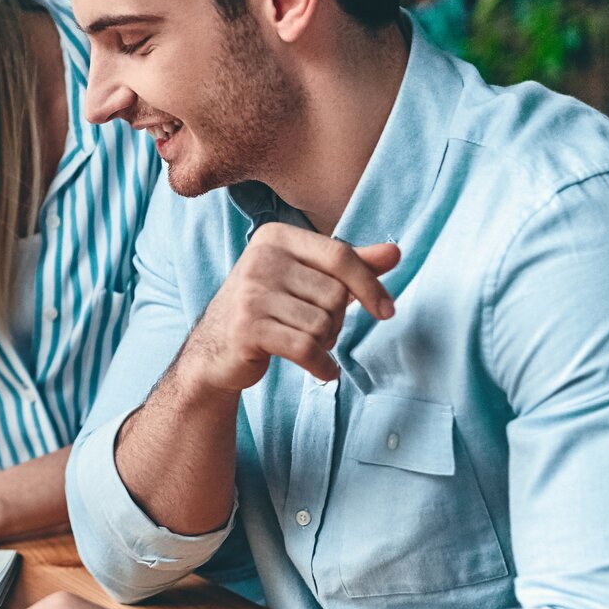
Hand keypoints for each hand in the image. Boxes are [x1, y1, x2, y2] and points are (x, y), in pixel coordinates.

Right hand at [179, 223, 398, 392]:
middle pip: (333, 294)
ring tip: (306, 345)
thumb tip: (395, 251)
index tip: (387, 311)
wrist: (214, 349)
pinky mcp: (247, 328)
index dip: (369, 285)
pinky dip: (321, 366)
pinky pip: (305, 348)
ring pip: (322, 323)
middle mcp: (260, 259)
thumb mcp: (306, 279)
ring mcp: (250, 293)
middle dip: (336, 321)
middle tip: (317, 331)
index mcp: (275, 237)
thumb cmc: (268, 309)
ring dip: (324, 343)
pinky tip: (323, 371)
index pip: (340, 256)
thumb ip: (349, 264)